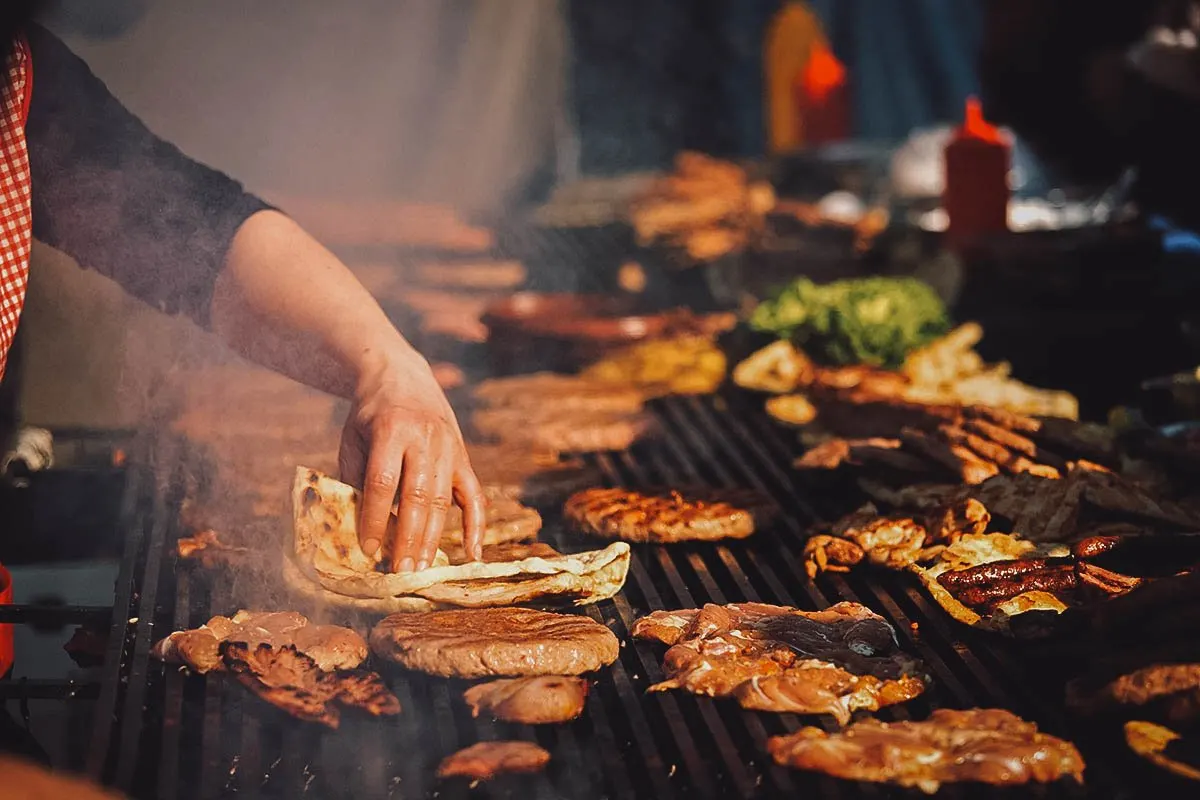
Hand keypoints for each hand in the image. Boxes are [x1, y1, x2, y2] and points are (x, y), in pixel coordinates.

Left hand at [338, 347, 484, 571]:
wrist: (401, 376)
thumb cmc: (370, 415)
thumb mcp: (353, 438)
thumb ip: (356, 478)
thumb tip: (360, 527)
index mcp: (391, 429)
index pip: (383, 481)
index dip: (374, 517)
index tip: (367, 549)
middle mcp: (425, 437)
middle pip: (417, 495)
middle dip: (407, 537)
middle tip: (399, 570)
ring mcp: (449, 447)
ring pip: (443, 500)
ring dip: (431, 538)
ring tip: (419, 568)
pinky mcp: (464, 456)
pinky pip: (475, 496)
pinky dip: (476, 526)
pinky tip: (472, 553)